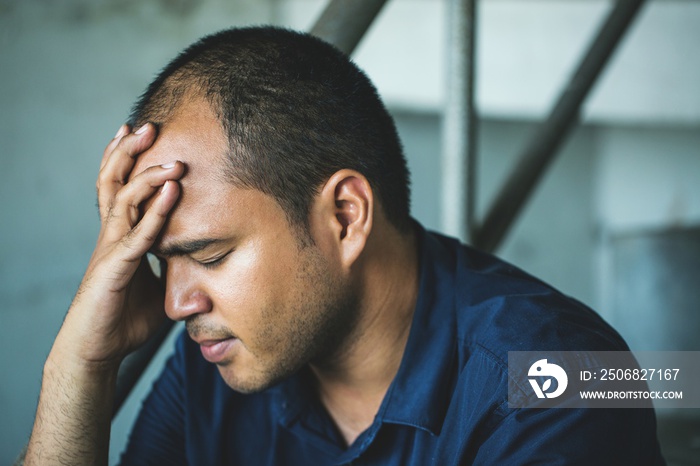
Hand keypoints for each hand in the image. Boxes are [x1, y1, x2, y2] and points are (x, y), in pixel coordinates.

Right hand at [54, 123, 183, 368]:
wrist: (96, 351)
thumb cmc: (124, 320)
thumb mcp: (159, 289)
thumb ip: (177, 274)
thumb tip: (205, 275)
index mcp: (120, 236)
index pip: (120, 188)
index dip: (128, 160)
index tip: (143, 136)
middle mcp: (111, 235)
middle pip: (114, 181)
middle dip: (130, 151)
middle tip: (149, 124)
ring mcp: (111, 249)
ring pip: (124, 199)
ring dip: (149, 175)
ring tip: (172, 157)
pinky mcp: (114, 268)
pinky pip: (138, 234)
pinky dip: (156, 211)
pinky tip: (171, 192)